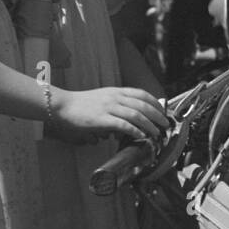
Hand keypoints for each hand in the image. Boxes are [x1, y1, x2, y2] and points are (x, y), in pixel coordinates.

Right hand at [51, 86, 166, 143]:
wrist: (63, 106)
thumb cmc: (81, 105)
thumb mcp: (102, 100)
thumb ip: (116, 107)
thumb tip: (127, 122)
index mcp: (116, 92)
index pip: (141, 94)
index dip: (155, 103)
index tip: (163, 111)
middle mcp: (115, 97)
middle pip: (143, 105)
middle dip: (157, 115)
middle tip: (165, 125)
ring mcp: (109, 108)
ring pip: (136, 115)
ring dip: (149, 125)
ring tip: (156, 133)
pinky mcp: (102, 119)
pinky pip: (123, 125)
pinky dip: (134, 130)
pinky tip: (141, 136)